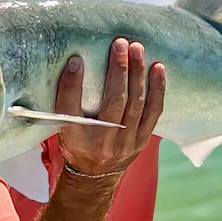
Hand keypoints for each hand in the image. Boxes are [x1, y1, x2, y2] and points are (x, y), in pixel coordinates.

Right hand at [55, 38, 164, 175]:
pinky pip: (154, 112)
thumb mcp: (63, 126)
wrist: (93, 177)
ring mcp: (126, 143)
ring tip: (137, 48)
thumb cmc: (76, 143)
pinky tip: (158, 68)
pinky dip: (157, 89)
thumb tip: (74, 62)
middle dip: (118, 70)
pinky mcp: (142, 140)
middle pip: (114, 101)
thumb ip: (66, 98)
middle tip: (120, 43)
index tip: (75, 60)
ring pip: (136, 103)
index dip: (72, 84)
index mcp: (76, 137)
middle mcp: (102, 142)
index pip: (71, 108)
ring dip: (137, 73)